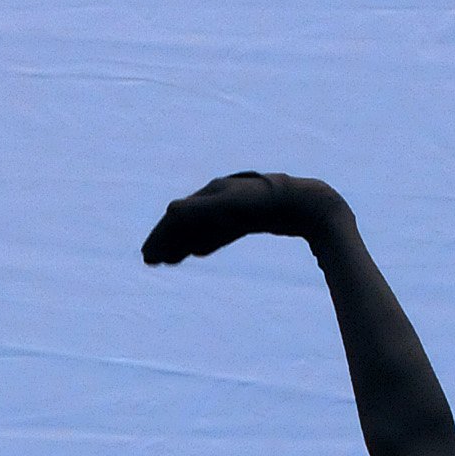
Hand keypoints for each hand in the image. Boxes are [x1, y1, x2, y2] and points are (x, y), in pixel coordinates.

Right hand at [141, 171, 334, 267]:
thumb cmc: (268, 203)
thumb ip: (202, 210)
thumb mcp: (232, 206)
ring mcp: (234, 208)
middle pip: (187, 222)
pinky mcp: (248, 218)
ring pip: (201, 228)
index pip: (178, 216)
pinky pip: (219, 232)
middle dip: (168, 240)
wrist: (306, 204)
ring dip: (182, 243)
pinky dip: (204, 241)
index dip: (161, 235)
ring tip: (169, 261)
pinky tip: (197, 252)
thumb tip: (169, 211)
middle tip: (151, 262)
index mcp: (211, 193)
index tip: (148, 255)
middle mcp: (219, 198)